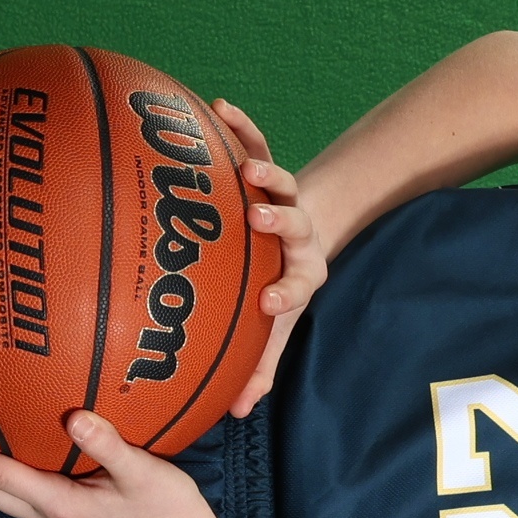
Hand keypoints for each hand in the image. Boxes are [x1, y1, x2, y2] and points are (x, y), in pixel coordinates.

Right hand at [217, 97, 333, 416]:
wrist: (298, 235)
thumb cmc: (275, 286)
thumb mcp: (273, 328)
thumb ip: (258, 366)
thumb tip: (236, 412)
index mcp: (299, 275)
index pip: (296, 285)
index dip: (283, 293)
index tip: (267, 301)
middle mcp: (294, 233)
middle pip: (294, 223)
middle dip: (279, 219)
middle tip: (258, 216)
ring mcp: (281, 196)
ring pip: (281, 180)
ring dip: (266, 169)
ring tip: (245, 165)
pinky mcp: (265, 165)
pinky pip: (255, 140)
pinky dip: (241, 124)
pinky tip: (219, 105)